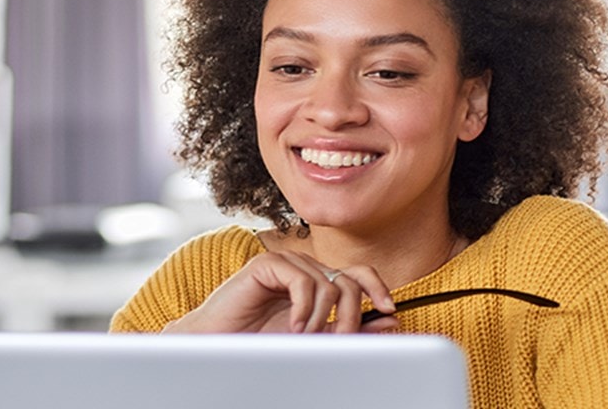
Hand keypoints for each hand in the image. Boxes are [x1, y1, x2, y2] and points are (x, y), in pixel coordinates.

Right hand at [160, 249, 399, 333]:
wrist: (217, 343)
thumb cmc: (259, 341)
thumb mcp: (314, 339)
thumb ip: (348, 328)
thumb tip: (390, 319)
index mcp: (317, 284)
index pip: (358, 274)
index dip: (377, 287)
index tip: (389, 309)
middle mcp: (305, 270)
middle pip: (349, 280)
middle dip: (352, 314)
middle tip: (339, 340)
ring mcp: (287, 265)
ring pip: (329, 284)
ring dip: (323, 318)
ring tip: (304, 337)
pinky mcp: (267, 265)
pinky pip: (303, 281)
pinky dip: (304, 308)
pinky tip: (293, 325)